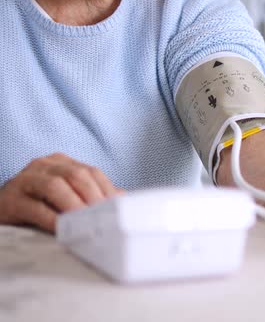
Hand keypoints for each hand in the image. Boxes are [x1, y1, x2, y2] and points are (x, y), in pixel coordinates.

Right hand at [0, 153, 121, 232]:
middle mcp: (44, 165)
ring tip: (88, 223)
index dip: (107, 190)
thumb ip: (89, 197)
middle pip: (76, 175)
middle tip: (107, 218)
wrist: (0, 210)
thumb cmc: (37, 205)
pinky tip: (64, 230)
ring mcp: (25, 179)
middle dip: (94, 197)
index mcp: (61, 162)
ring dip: (75, 206)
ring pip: (55, 186)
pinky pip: (35, 207)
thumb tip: (122, 202)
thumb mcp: (65, 197)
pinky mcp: (10, 199)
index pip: (91, 172)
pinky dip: (52, 219)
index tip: (120, 209)